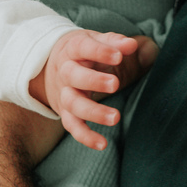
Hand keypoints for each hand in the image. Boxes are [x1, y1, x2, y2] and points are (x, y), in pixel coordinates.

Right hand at [29, 32, 157, 150]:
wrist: (52, 65)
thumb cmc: (85, 52)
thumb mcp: (99, 42)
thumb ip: (117, 43)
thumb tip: (133, 45)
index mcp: (73, 49)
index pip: (83, 47)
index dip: (100, 51)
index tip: (119, 55)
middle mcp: (65, 71)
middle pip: (72, 75)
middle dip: (93, 80)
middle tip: (115, 84)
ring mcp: (64, 93)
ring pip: (72, 103)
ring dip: (92, 111)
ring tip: (115, 117)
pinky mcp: (65, 113)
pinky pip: (72, 126)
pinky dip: (85, 136)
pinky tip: (102, 144)